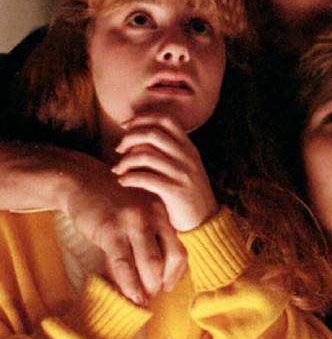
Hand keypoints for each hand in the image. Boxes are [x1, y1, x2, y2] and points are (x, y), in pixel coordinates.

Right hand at [63, 157, 185, 304]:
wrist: (82, 181)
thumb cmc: (111, 202)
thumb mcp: (138, 213)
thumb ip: (149, 236)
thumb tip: (156, 271)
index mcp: (163, 214)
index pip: (180, 250)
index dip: (177, 274)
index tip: (168, 285)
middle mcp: (154, 217)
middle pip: (172, 257)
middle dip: (166, 282)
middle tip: (157, 294)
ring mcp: (133, 222)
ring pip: (151, 262)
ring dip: (149, 286)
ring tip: (144, 299)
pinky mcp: (111, 230)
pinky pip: (124, 263)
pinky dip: (129, 283)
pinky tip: (130, 295)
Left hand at [113, 115, 217, 232]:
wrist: (205, 220)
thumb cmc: (186, 193)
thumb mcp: (184, 166)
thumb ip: (168, 150)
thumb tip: (136, 136)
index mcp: (189, 147)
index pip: (166, 119)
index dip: (142, 118)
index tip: (126, 126)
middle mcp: (187, 157)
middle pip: (152, 133)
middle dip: (129, 138)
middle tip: (119, 149)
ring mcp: (182, 174)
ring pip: (145, 155)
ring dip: (125, 161)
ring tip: (118, 170)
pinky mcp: (175, 191)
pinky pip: (144, 178)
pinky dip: (128, 178)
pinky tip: (123, 182)